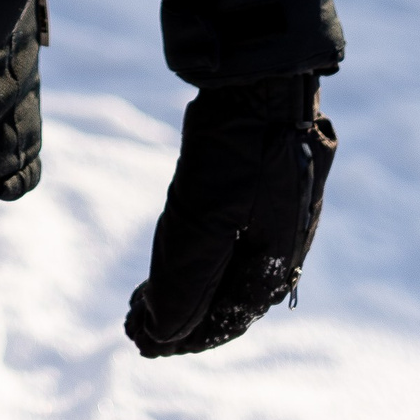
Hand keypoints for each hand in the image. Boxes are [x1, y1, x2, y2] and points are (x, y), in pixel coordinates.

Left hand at [125, 74, 335, 357]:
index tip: (144, 345)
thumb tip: (161, 333)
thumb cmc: (239, 148)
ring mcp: (275, 210)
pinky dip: (202, 254)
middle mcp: (282, 243)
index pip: (228, 318)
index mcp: (277, 262)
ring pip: (229, 266)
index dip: (187, 336)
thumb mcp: (204, 220)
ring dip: (190, 287)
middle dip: (185, 317)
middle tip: (137, 328)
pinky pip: (231, 235)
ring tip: (147, 300)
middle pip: (230, 297)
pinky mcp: (261, 181)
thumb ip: (184, 280)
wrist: (265, 74)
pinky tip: (180, 253)